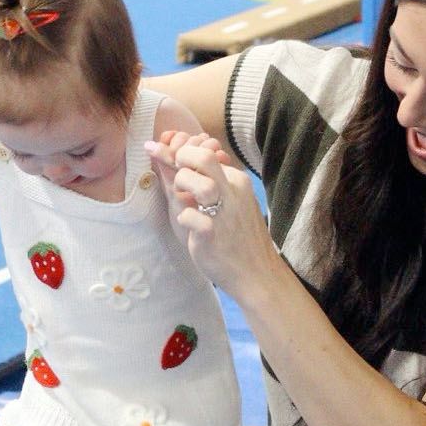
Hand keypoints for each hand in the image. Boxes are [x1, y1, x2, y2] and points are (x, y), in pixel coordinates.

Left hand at [145, 133, 267, 294]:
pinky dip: (184, 219)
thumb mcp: (228, 203)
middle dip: (180, 158)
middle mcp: (233, 191)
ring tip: (182, 199)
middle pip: (204, 157)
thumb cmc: (237, 236)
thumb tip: (174, 156)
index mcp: (237, 181)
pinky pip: (189, 216)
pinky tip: (189, 225)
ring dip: (181, 186)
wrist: (257, 273)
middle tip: (175, 174)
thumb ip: (206, 180)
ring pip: (198, 182)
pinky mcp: (212, 234)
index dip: (183, 152)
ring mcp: (224, 212)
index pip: (207, 153)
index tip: (167, 156)